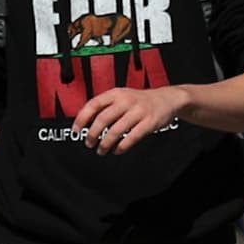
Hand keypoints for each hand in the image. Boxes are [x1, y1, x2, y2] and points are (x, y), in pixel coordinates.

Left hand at [74, 81, 189, 156]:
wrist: (167, 99)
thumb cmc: (140, 100)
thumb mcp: (122, 96)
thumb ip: (105, 106)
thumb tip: (84, 121)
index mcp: (116, 93)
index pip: (93, 104)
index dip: (82, 118)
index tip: (77, 130)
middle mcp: (126, 100)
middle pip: (103, 119)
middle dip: (92, 134)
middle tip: (89, 143)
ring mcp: (138, 111)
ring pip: (116, 130)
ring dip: (105, 144)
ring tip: (101, 150)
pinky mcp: (149, 123)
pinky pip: (132, 137)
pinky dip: (121, 147)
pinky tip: (117, 149)